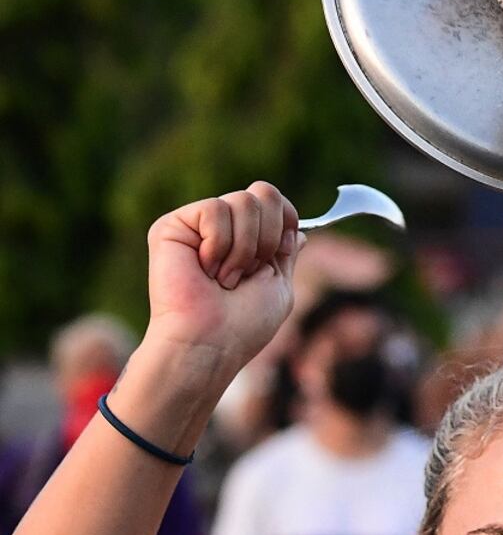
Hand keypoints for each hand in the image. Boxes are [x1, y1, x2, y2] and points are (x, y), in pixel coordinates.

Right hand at [145, 181, 302, 393]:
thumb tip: (299, 230)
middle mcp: (222, 229)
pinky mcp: (171, 226)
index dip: (285, 219)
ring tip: (224, 277)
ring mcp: (196, 226)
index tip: (279, 250)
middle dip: (267, 235)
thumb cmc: (244, 324)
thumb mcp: (279, 284)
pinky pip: (214, 209)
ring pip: (241, 201)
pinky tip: (205, 269)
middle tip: (249, 270)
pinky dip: (219, 244)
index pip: (275, 200)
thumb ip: (285, 253)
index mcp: (247, 240)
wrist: (211, 342)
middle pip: (263, 192)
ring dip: (244, 248)